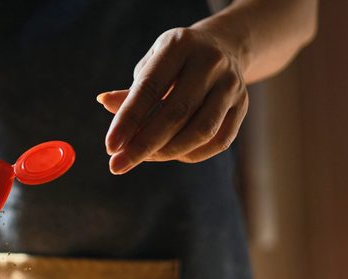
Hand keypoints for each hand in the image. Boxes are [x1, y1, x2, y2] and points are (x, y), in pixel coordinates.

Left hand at [97, 27, 248, 173]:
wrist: (224, 48)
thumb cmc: (174, 63)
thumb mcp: (151, 66)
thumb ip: (131, 92)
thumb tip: (105, 103)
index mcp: (179, 45)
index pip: (149, 88)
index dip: (127, 120)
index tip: (110, 147)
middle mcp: (209, 63)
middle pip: (176, 114)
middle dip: (143, 145)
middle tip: (117, 165)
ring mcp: (230, 85)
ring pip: (200, 131)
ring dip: (166, 152)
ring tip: (143, 157)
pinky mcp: (242, 107)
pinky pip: (217, 142)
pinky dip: (189, 154)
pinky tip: (168, 154)